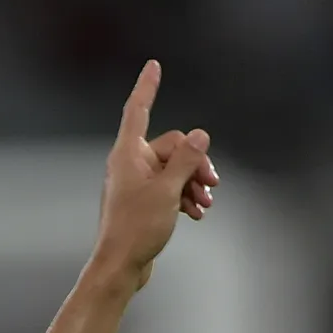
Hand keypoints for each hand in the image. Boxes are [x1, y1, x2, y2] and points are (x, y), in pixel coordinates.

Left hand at [91, 61, 216, 290]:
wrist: (121, 266)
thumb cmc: (136, 228)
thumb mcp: (169, 190)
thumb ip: (186, 160)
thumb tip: (199, 134)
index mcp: (128, 154)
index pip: (139, 110)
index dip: (148, 87)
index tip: (153, 66)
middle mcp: (130, 164)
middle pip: (172, 147)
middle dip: (195, 163)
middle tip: (211, 183)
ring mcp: (136, 183)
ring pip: (174, 169)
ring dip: (193, 183)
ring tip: (204, 203)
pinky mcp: (143, 201)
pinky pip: (170, 187)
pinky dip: (185, 196)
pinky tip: (196, 213)